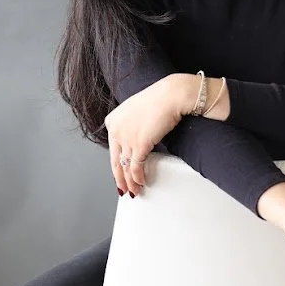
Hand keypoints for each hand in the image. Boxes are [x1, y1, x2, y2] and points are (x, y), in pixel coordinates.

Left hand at [103, 76, 183, 194]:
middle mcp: (116, 129)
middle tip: (124, 189)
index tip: (120, 174)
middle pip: (115, 161)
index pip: (112, 149)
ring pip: (125, 167)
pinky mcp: (139, 144)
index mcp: (112, 121)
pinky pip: (136, 167)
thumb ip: (130, 126)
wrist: (171, 95)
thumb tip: (134, 142)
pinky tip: (142, 182)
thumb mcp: (136, 111)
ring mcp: (126, 138)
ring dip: (131, 182)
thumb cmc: (159, 99)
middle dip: (120, 178)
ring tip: (135, 190)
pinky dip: (138, 177)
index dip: (116, 165)